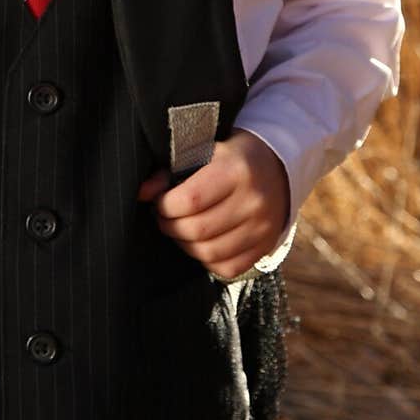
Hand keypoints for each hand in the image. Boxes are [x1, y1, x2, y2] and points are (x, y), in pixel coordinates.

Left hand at [137, 130, 289, 279]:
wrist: (277, 168)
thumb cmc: (232, 158)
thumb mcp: (204, 151)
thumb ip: (171, 171)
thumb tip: (143, 192)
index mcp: (236, 170)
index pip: (191, 199)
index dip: (165, 205)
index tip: (159, 201)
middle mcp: (252, 201)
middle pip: (198, 230)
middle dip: (171, 226)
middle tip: (166, 217)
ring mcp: (261, 228)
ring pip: (210, 253)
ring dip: (186, 244)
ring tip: (181, 230)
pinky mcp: (265, 247)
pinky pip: (227, 268)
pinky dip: (208, 260)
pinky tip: (203, 242)